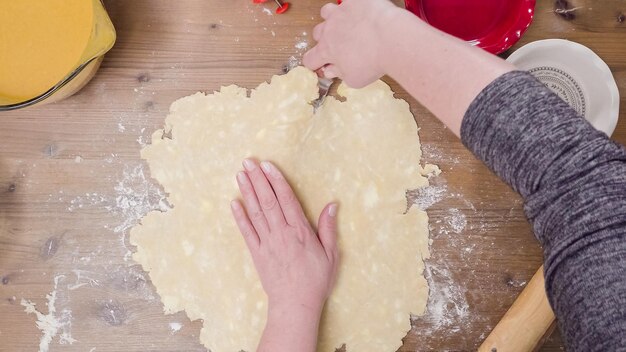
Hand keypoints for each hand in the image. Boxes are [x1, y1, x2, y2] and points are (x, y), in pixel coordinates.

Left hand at [230, 159, 338, 311]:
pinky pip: (247, 232)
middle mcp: (282, 233)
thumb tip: (332, 205)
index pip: (286, 199)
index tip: (268, 165)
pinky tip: (234, 202)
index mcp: (300, 231)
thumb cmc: (316, 280)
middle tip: (248, 162)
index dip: (276, 180)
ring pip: (255, 212)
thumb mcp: (331, 254)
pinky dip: (240, 217)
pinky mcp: (257, 254)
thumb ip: (329, 228)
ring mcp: (267, 243)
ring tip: (240, 174)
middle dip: (257, 179)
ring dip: (247, 192)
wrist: (295, 305)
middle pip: (268, 201)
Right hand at [302, 0, 399, 87]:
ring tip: (345, 25)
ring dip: (333, 19)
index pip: (310, 58)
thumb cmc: (374, 62)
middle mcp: (330, 29)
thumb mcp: (355, 79)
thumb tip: (331, 70)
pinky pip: (348, 1)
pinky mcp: (355, 1)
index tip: (322, 66)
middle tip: (339, 46)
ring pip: (327, 12)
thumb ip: (339, 74)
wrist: (392, 39)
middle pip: (317, 33)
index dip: (314, 64)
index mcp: (327, 50)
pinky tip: (362, 14)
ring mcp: (341, 12)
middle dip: (324, 40)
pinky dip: (352, 7)